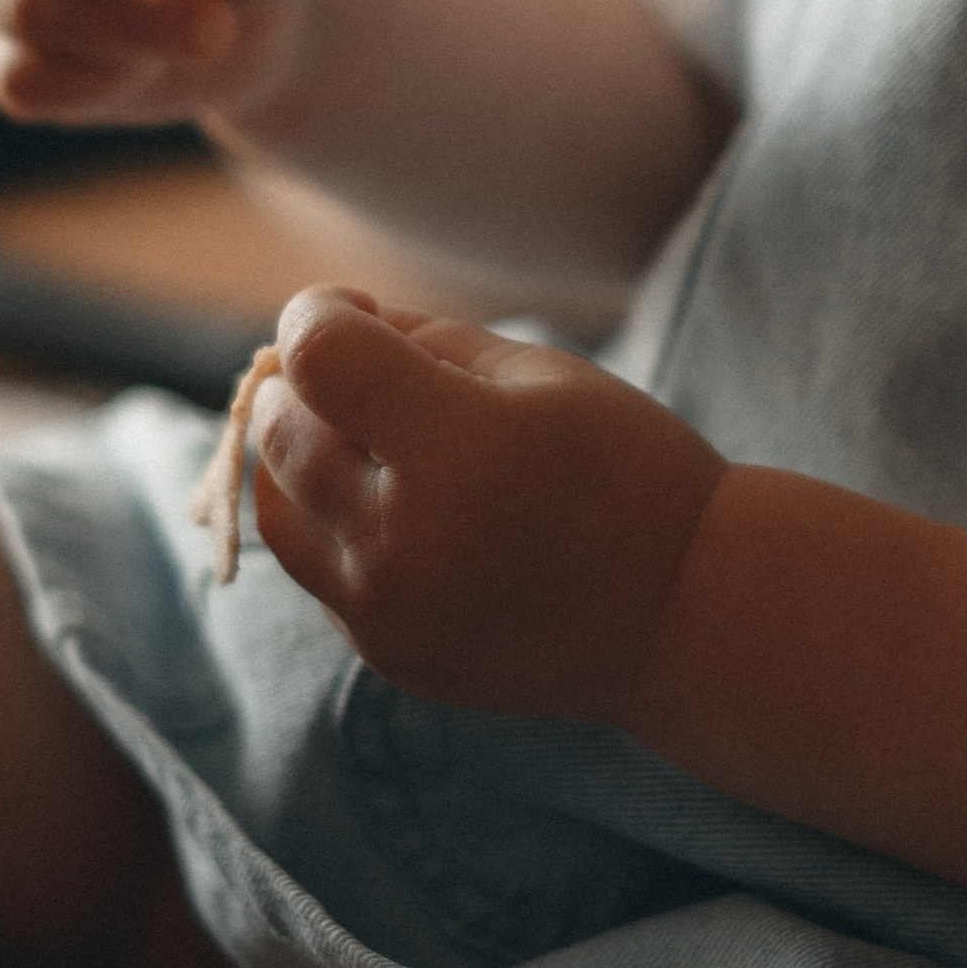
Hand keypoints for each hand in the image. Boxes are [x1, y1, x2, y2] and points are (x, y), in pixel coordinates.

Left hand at [248, 285, 724, 715]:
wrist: (688, 616)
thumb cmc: (627, 469)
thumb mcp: (540, 373)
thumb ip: (421, 338)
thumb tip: (323, 326)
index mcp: (457, 452)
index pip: (318, 359)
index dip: (316, 313)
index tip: (351, 309)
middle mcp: (404, 544)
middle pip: (283, 433)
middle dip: (304, 383)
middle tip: (359, 369)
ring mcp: (390, 614)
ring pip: (278, 510)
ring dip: (295, 455)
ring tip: (357, 431)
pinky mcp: (391, 658)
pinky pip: (319, 573)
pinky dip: (331, 524)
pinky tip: (396, 502)